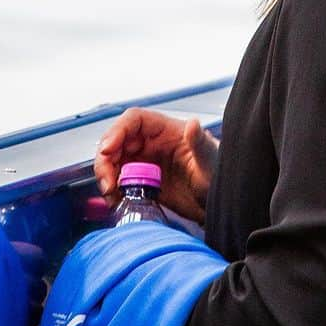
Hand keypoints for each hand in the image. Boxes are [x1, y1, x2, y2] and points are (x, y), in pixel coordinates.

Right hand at [94, 108, 218, 224]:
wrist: (220, 206)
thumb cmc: (219, 175)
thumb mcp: (210, 159)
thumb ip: (200, 143)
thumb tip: (192, 124)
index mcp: (166, 130)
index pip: (133, 120)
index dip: (117, 131)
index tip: (107, 150)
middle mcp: (152, 144)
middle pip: (117, 142)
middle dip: (105, 160)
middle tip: (108, 183)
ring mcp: (145, 164)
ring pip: (114, 163)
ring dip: (106, 178)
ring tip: (113, 196)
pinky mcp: (143, 183)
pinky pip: (119, 182)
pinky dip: (113, 192)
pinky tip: (118, 202)